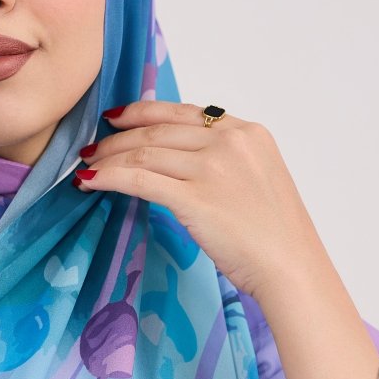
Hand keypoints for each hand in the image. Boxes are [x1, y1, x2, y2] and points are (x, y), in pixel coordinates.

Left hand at [74, 101, 327, 301]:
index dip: (144, 112)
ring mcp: (211, 167)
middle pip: (158, 131)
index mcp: (246, 132)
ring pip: (144, 152)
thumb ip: (225, 162)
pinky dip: (109, 177)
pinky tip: (89, 180)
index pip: (184, 113)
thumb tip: (183, 164)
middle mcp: (229, 141)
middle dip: (118, 138)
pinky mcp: (195, 197)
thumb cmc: (277, 236)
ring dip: (108, 158)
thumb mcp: (257, 179)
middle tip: (92, 146)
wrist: (291, 266)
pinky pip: (139, 179)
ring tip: (88, 166)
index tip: (119, 117)